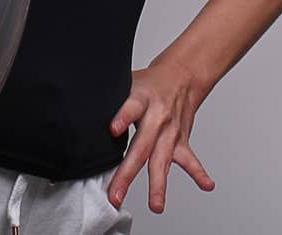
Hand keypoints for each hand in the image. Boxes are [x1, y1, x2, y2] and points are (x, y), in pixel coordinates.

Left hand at [104, 52, 215, 213]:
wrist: (180, 76)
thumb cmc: (147, 84)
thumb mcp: (126, 83)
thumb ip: (108, 99)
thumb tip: (75, 109)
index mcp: (141, 98)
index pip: (130, 107)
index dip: (121, 117)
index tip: (111, 130)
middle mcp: (157, 117)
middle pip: (141, 146)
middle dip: (128, 172)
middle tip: (116, 193)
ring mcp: (170, 131)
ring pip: (163, 160)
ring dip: (159, 184)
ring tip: (156, 205)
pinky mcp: (181, 140)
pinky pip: (189, 159)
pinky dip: (199, 173)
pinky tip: (206, 185)